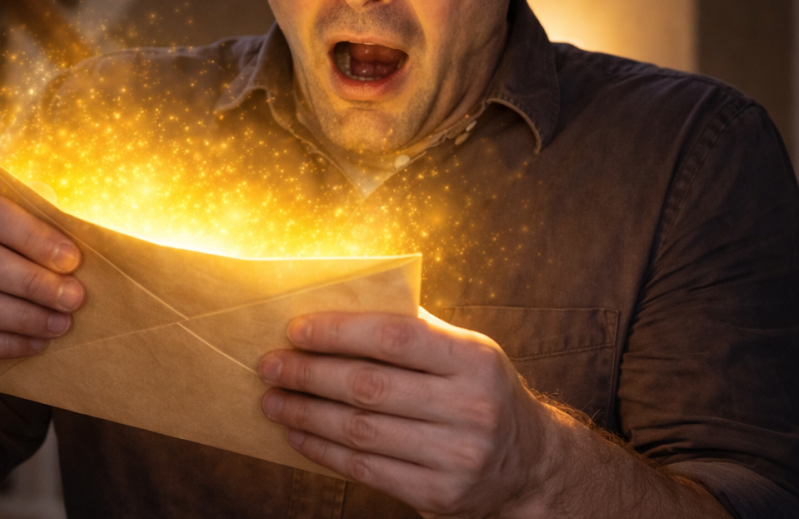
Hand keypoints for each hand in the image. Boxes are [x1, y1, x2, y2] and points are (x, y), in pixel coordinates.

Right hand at [0, 185, 85, 391]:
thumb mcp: (6, 246)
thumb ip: (33, 233)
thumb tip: (78, 238)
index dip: (30, 234)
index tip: (72, 259)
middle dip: (30, 280)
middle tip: (73, 298)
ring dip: (21, 315)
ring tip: (60, 324)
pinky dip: (2, 343)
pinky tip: (35, 345)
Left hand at [258, 309, 554, 517]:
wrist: (529, 464)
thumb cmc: (479, 392)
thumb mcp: (466, 353)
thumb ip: (414, 330)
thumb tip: (336, 303)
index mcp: (475, 359)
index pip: (393, 337)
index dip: (338, 331)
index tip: (295, 329)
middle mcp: (471, 408)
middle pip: (369, 387)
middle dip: (308, 374)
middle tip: (269, 364)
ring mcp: (456, 456)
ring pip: (360, 431)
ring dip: (305, 414)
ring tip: (272, 400)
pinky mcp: (439, 494)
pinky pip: (366, 469)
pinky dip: (323, 450)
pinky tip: (297, 434)